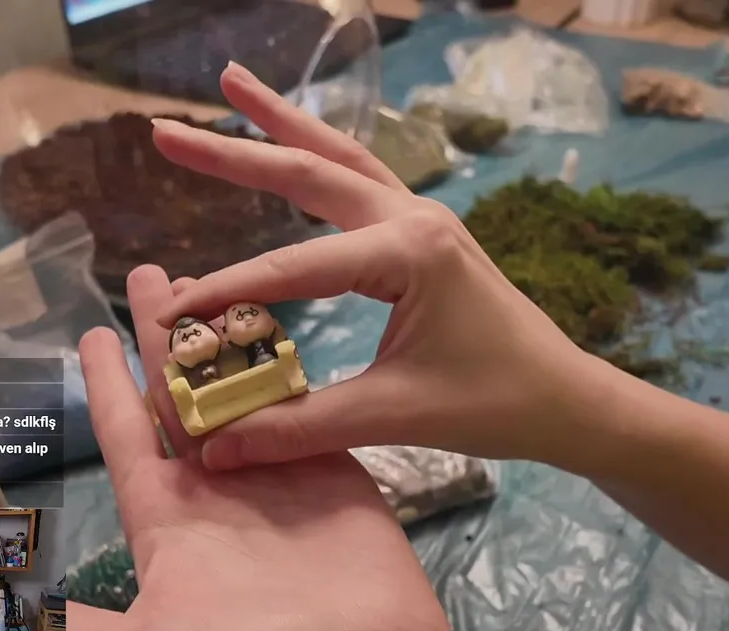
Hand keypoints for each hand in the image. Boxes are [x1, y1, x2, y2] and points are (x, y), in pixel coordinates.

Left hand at [66, 266, 488, 630]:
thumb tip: (5, 605)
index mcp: (168, 520)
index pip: (127, 434)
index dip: (106, 383)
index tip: (91, 333)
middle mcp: (218, 488)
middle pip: (179, 393)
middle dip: (163, 336)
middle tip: (155, 275)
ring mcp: (278, 473)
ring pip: (239, 387)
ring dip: (222, 337)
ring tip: (210, 283)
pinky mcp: (332, 466)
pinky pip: (301, 401)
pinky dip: (285, 361)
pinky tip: (275, 318)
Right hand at [152, 62, 607, 471]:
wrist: (566, 399)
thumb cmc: (494, 404)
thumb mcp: (394, 415)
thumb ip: (301, 427)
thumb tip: (215, 450)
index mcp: (408, 251)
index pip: (293, 266)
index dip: (226, 290)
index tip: (167, 312)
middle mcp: (413, 217)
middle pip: (309, 171)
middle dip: (235, 150)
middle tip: (162, 130)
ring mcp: (422, 219)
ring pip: (339, 158)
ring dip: (283, 123)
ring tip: (230, 82)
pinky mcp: (424, 235)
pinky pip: (361, 180)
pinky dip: (320, 156)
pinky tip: (296, 145)